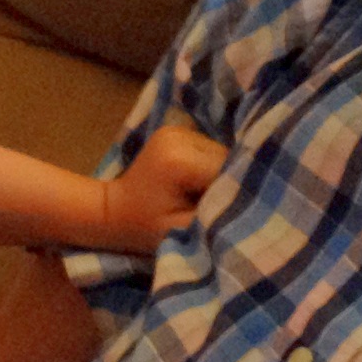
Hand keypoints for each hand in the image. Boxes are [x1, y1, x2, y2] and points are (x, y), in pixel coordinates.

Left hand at [99, 124, 224, 250]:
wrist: (113, 212)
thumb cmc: (145, 229)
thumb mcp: (182, 231)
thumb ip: (216, 214)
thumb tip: (248, 202)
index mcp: (179, 159)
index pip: (228, 173)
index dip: (234, 195)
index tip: (231, 216)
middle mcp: (180, 136)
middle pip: (227, 159)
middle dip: (229, 184)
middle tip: (218, 208)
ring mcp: (178, 130)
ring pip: (222, 154)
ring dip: (221, 175)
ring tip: (205, 197)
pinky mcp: (179, 132)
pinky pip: (211, 151)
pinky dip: (212, 168)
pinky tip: (199, 184)